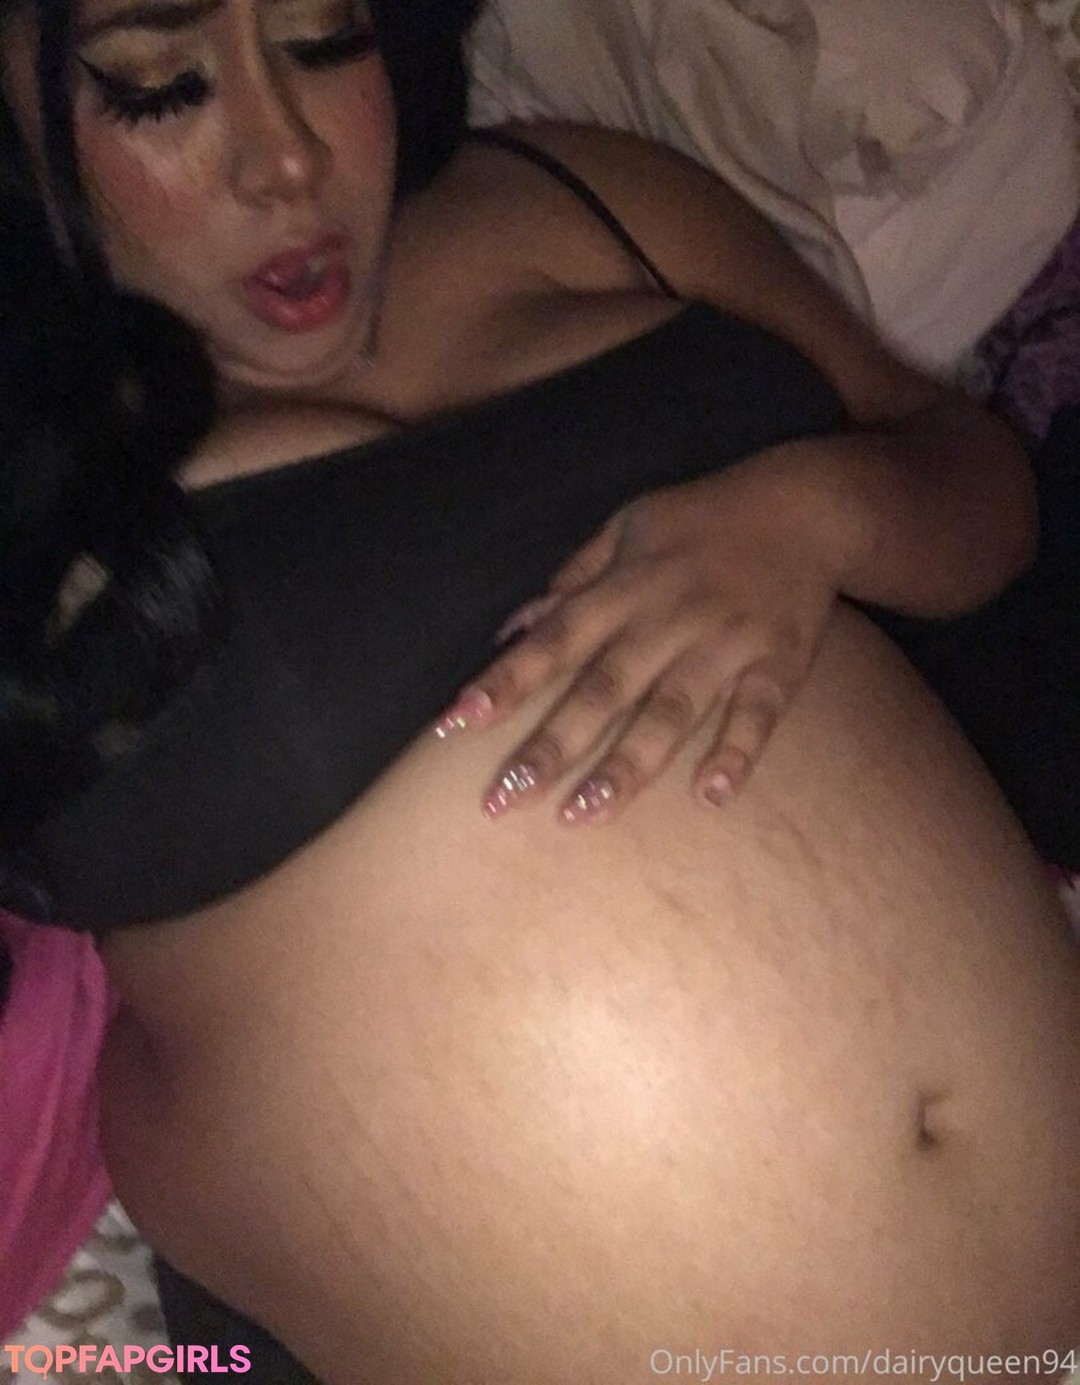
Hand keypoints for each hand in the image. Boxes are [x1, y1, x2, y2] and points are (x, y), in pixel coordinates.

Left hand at [434, 456, 842, 823]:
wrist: (808, 505)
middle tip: (502, 800)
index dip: (504, 681)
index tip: (456, 724)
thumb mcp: (629, 527)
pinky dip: (737, 752)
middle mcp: (668, 618)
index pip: (553, 640)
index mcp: (625, 587)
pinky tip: (710, 795)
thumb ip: (572, 579)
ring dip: (627, 765)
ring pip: (671, 711)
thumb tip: (512, 627)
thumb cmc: (703, 519)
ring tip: (583, 814)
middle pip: (602, 689)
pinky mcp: (779, 662)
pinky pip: (758, 712)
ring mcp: (725, 643)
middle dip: (551, 745)